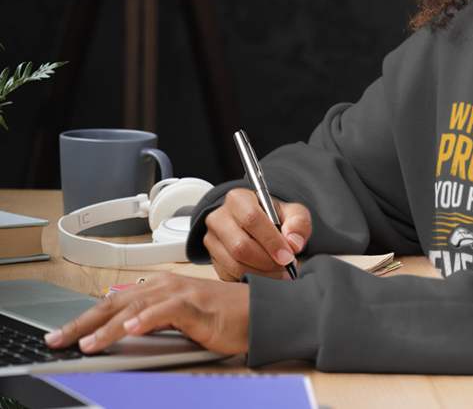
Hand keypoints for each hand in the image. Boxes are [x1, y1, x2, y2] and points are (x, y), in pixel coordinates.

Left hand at [44, 273, 248, 355]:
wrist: (258, 312)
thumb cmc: (222, 317)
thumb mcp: (179, 321)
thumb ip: (151, 323)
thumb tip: (121, 333)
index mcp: (159, 288)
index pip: (113, 303)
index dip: (84, 319)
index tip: (60, 336)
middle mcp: (166, 286)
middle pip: (116, 303)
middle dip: (83, 323)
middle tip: (57, 339)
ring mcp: (181, 294)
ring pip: (136, 308)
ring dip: (108, 327)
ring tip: (86, 343)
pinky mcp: (197, 306)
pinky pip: (167, 312)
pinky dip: (146, 320)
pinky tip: (130, 329)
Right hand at [204, 187, 311, 280]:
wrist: (261, 226)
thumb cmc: (276, 218)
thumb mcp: (293, 213)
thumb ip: (299, 223)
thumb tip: (294, 243)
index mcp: (238, 199)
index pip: (251, 219)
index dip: (271, 241)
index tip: (288, 256)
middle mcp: (219, 218)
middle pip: (240, 246)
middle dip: (267, 261)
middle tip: (286, 266)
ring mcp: (212, 240)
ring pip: (235, 264)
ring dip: (262, 273)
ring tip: (280, 272)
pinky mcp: (213, 259)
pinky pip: (230, 276)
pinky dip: (252, 279)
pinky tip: (267, 275)